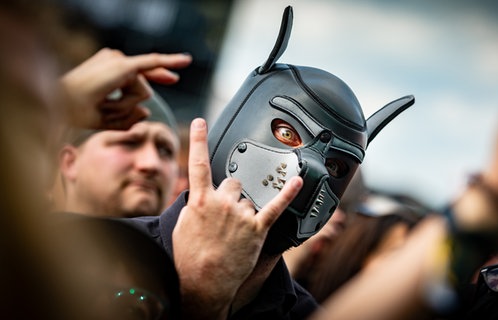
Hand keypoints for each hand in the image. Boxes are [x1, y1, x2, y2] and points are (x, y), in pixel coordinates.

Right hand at [60, 48, 190, 129]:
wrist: (62, 105)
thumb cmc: (77, 112)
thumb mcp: (107, 119)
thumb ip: (127, 118)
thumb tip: (147, 112)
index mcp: (110, 69)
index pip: (141, 72)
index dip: (160, 74)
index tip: (174, 78)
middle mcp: (115, 60)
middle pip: (143, 86)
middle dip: (137, 98)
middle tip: (111, 102)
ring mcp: (120, 60)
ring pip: (143, 93)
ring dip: (126, 106)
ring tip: (104, 102)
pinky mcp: (125, 65)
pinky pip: (152, 65)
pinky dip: (168, 62)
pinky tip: (185, 61)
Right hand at [172, 118, 302, 318]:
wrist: (203, 283)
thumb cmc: (190, 258)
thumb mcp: (183, 226)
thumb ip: (194, 205)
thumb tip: (201, 196)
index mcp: (201, 200)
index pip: (198, 164)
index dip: (198, 140)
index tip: (201, 122)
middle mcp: (223, 203)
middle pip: (233, 182)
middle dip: (231, 194)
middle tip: (225, 215)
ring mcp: (241, 215)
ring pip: (248, 198)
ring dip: (245, 210)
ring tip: (235, 231)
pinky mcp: (257, 228)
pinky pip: (275, 206)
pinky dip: (288, 193)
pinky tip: (297, 181)